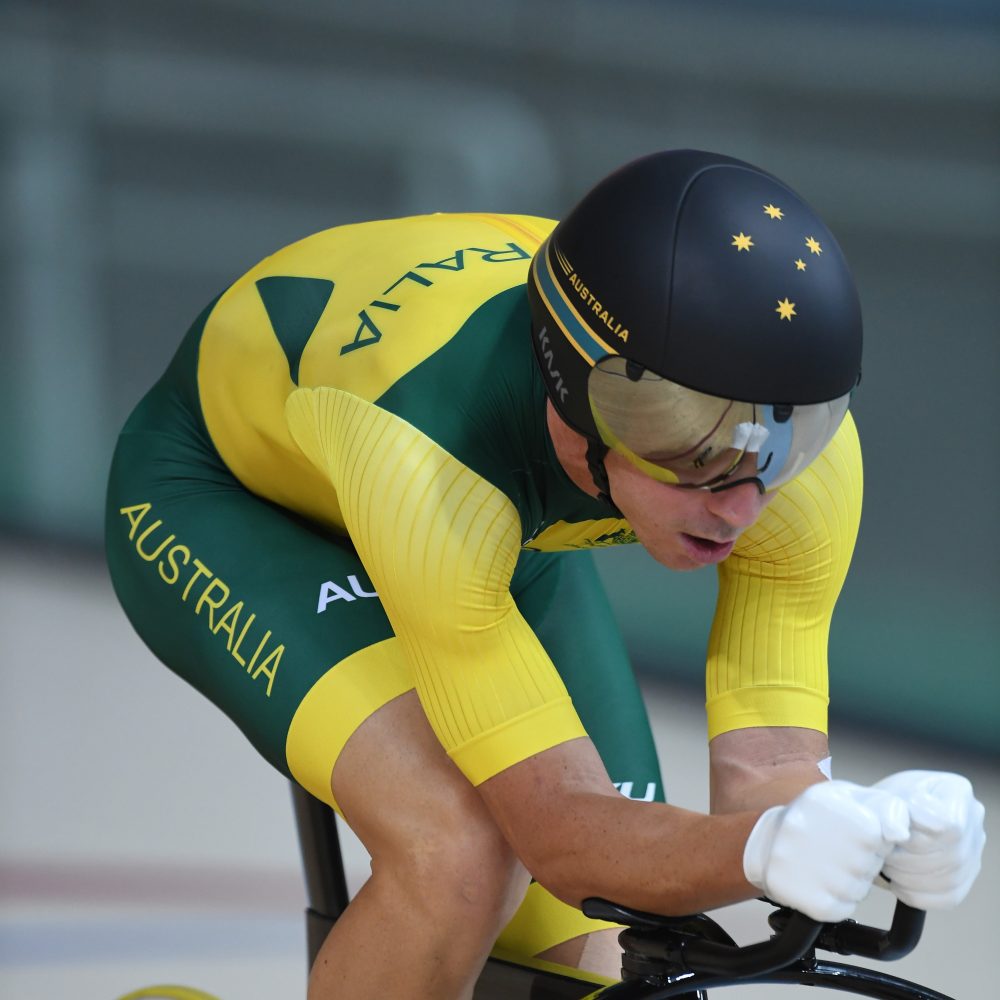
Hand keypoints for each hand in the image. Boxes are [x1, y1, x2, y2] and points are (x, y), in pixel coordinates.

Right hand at [743, 780, 909, 922]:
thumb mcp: (853, 797)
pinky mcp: (793, 891)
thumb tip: (900, 834)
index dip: (874, 841)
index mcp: (822, 801)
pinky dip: (839, 902)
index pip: (874, 835)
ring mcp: (794, 861)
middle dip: (864, 864)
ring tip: (831, 868)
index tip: (857, 837)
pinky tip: (823, 884)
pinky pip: (839, 909)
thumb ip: (887, 808)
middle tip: (842, 853)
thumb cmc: (819, 818)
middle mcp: (803, 828)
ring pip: (855, 890)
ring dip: (852, 884)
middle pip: (866, 865)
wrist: (768, 839)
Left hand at [872, 770, 985, 909]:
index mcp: (955, 790)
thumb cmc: (881, 805)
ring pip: (949, 880)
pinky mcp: (965, 880)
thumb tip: (897, 833)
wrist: (879, 822)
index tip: (892, 832)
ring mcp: (974, 852)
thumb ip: (887, 811)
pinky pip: (947, 898)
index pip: (949, 826)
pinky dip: (916, 893)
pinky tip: (898, 879)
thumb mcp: (879, 798)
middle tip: (884, 851)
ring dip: (908, 877)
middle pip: (951, 856)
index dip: (916, 835)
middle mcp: (973, 820)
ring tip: (888, 863)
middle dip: (907, 858)